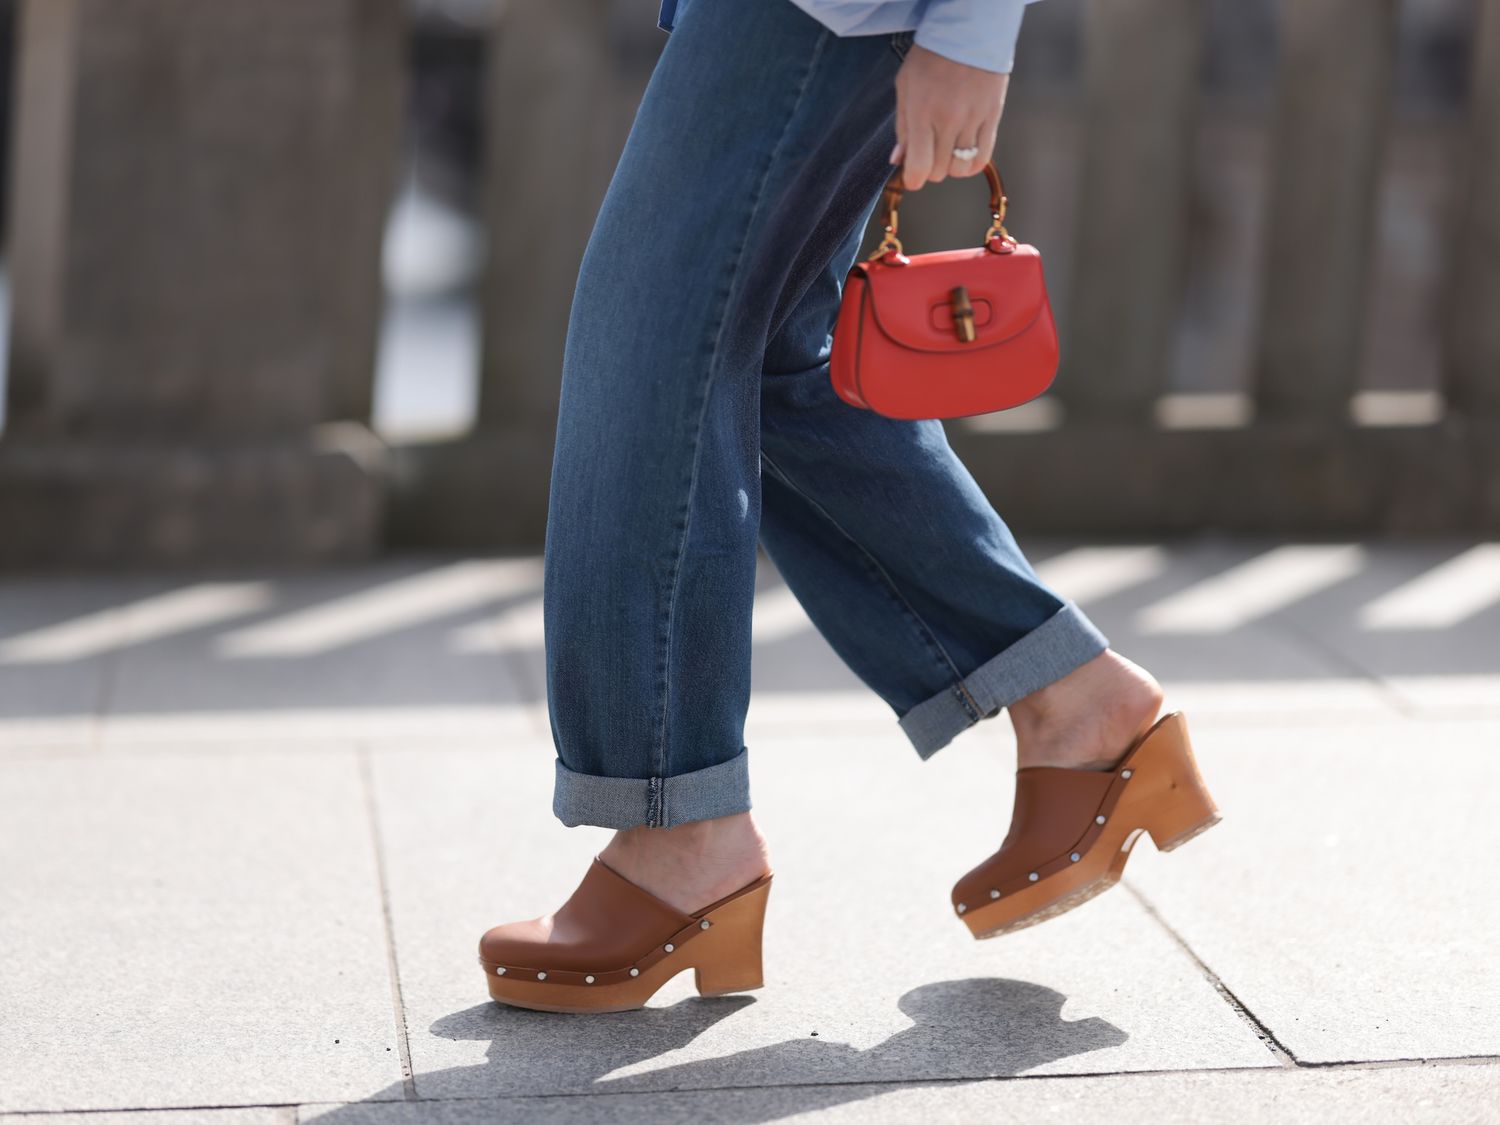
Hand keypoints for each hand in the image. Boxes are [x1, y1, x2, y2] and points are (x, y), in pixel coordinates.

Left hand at [889, 44, 1009, 190]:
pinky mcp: (992, 117)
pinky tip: (965, 155)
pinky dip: (972, 165)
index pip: (918, 166)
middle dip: (930, 169)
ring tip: (947, 151)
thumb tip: (897, 160)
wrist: (969, 31)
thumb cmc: (931, 58)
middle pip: (939, 171)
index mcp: (922, 112)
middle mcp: (948, 120)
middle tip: (928, 154)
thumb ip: (902, 127)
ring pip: (961, 168)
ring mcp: (973, 119)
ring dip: (951, 167)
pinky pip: (984, 157)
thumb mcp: (906, 87)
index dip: (913, 179)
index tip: (912, 177)